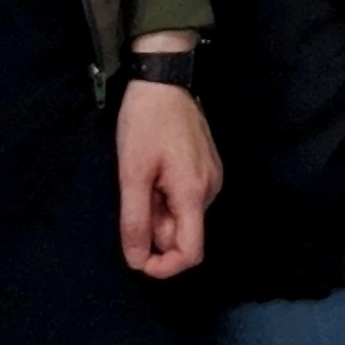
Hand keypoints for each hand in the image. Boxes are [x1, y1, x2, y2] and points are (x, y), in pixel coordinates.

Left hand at [114, 55, 220, 277]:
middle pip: (186, 234)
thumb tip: (138, 261)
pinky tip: (153, 172)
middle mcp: (211, 189)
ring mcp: (212, 176)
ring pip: (185, 215)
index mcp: (194, 193)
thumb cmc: (144, 122)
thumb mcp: (132, 172)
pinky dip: (167, 197)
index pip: (192, 253)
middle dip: (156, 230)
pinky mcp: (208, 165)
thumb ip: (136, 220)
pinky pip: (188, 197)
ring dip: (160, 212)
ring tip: (141, 180)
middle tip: (132, 199)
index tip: (138, 260)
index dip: (166, 267)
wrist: (163, 78)